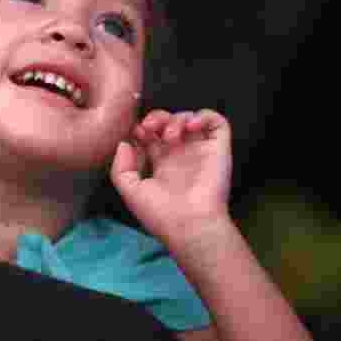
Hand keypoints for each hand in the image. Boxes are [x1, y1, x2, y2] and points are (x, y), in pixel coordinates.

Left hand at [110, 109, 232, 244]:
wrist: (190, 225)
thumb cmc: (160, 213)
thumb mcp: (131, 191)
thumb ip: (121, 167)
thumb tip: (124, 143)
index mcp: (161, 165)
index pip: (151, 136)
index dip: (143, 128)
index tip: (137, 133)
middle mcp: (181, 155)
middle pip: (168, 123)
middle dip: (156, 118)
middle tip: (150, 127)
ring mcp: (200, 151)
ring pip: (190, 119)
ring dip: (177, 118)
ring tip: (170, 136)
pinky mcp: (218, 149)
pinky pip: (217, 122)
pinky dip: (204, 116)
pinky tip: (191, 127)